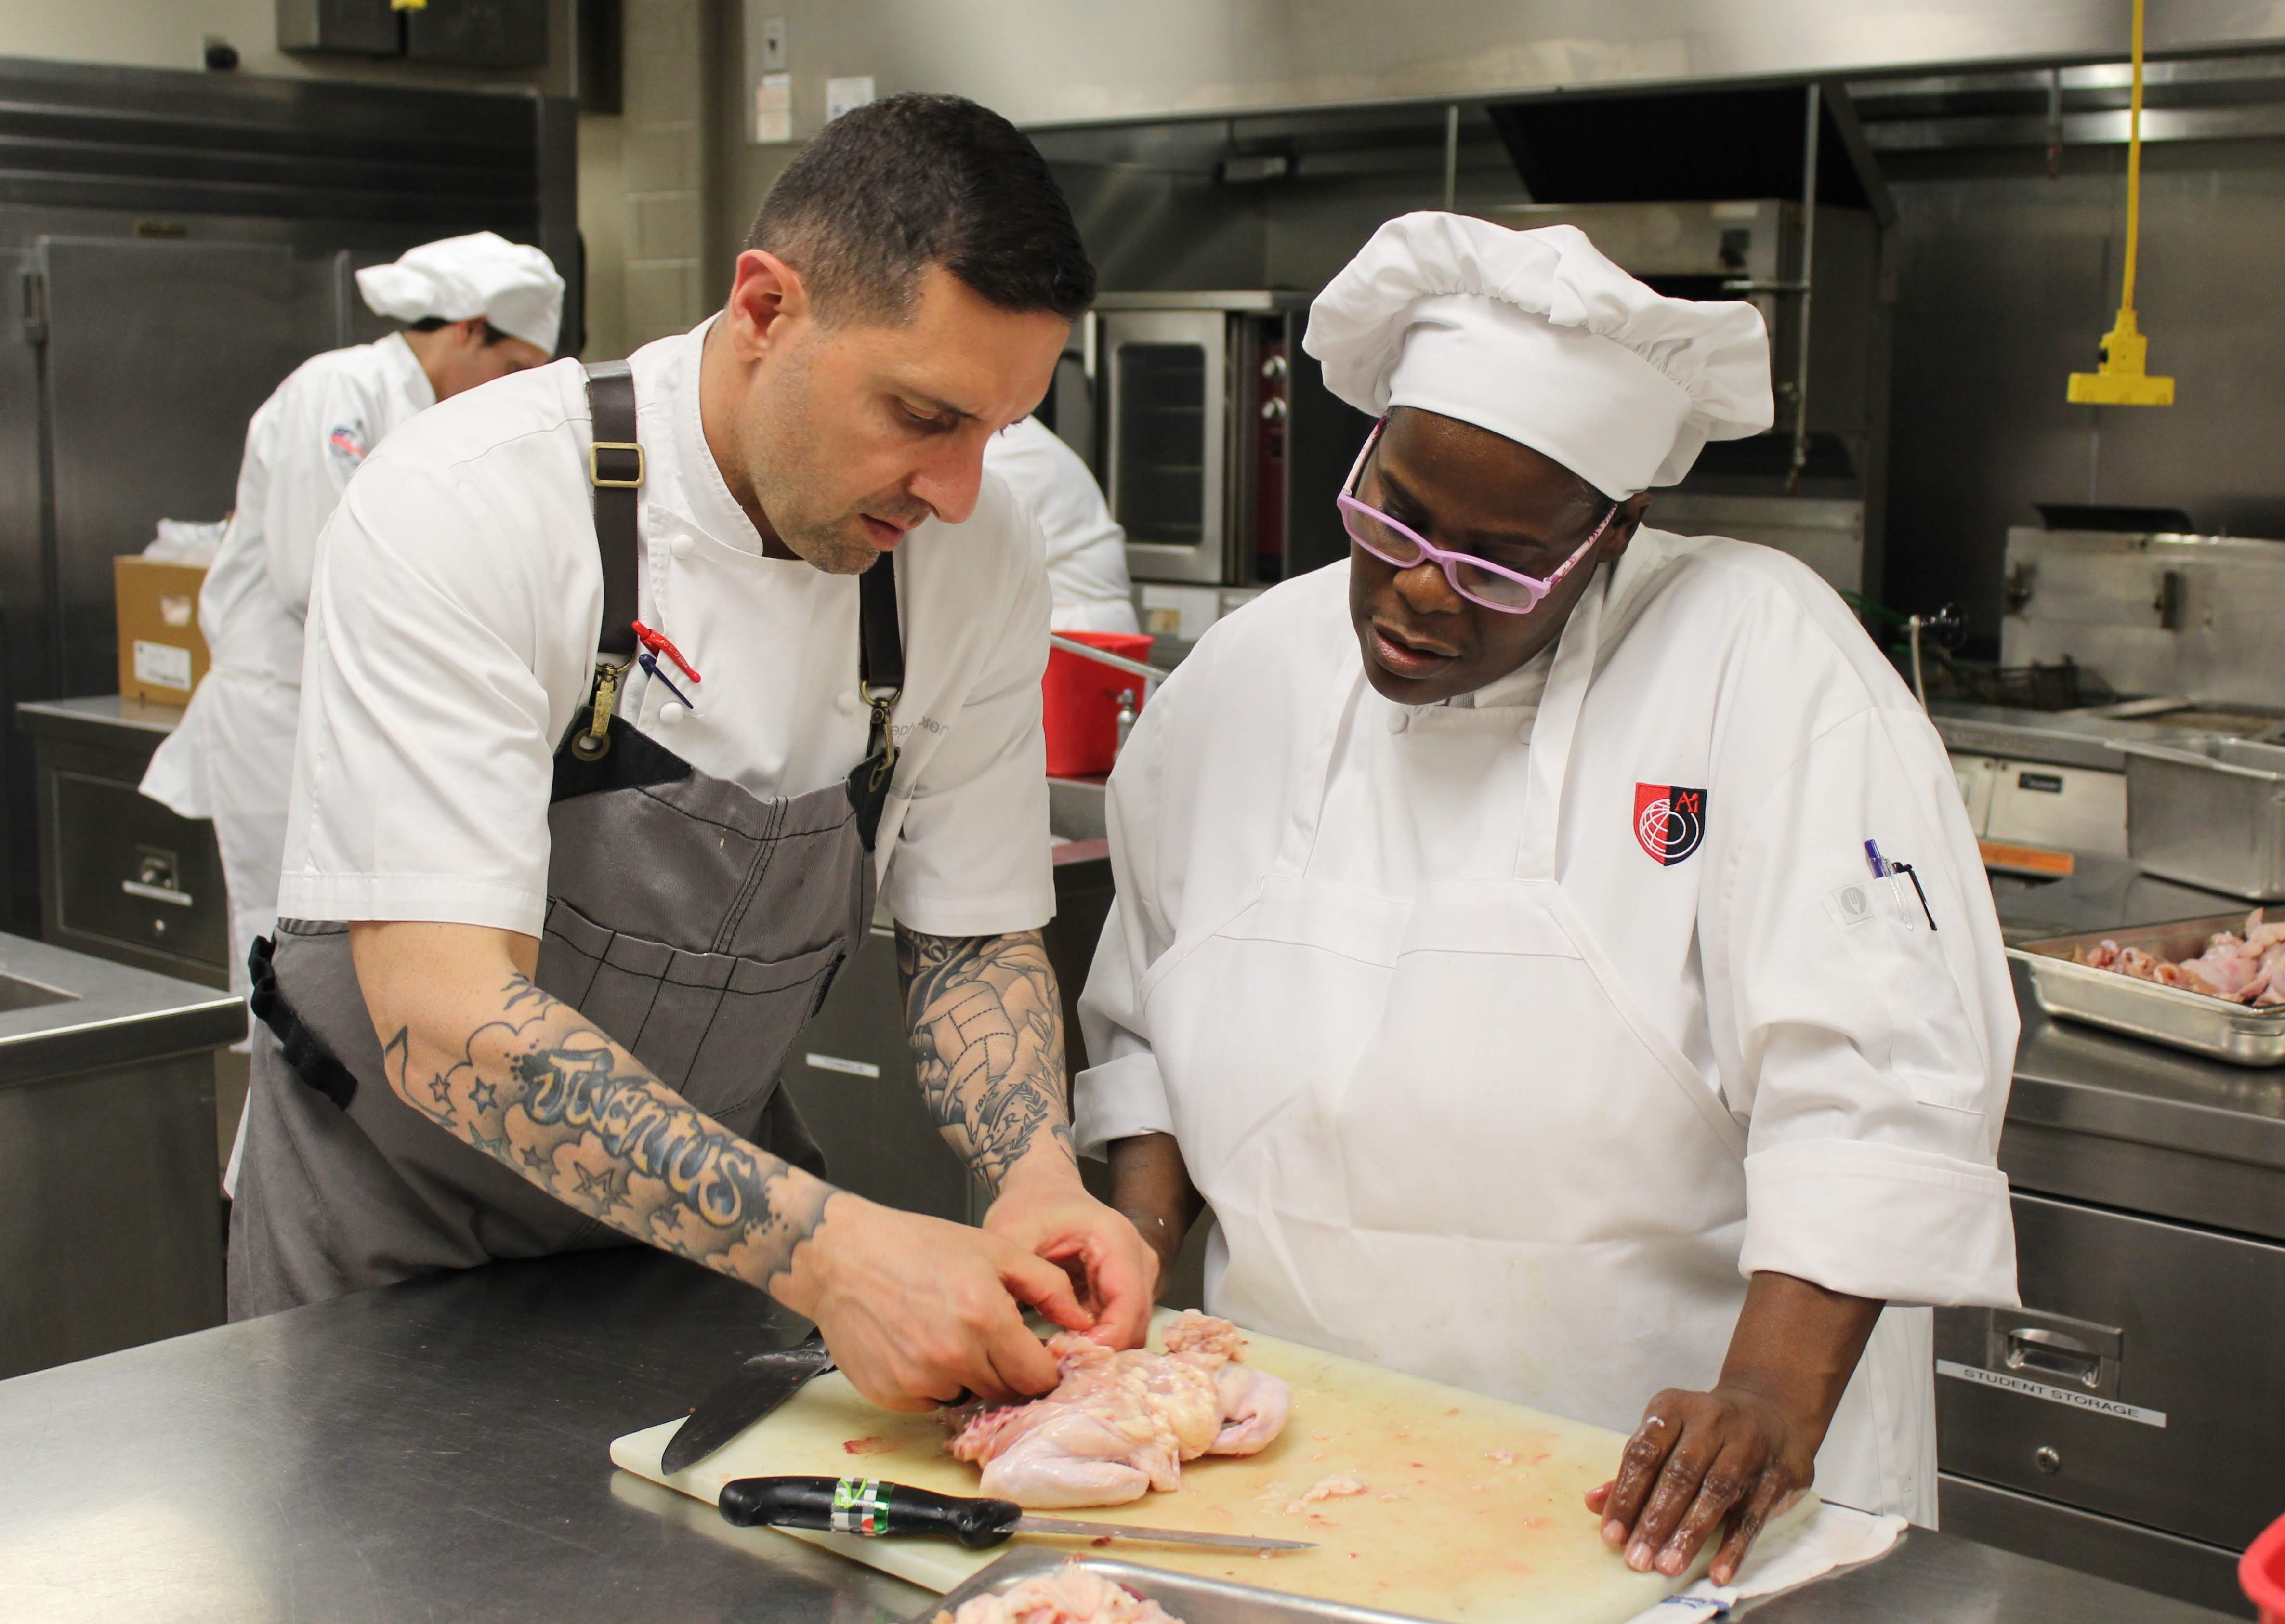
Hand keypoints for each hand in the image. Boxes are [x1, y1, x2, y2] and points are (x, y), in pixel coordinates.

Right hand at [776, 1192, 1091, 1411]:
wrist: (843, 1256)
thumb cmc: (920, 1246)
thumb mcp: (994, 1250)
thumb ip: (1047, 1285)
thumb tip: (1083, 1322)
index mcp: (986, 1319)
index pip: (1038, 1377)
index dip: (1044, 1369)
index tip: (1038, 1357)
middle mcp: (954, 1357)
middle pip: (1006, 1392)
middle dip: (1009, 1372)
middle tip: (994, 1342)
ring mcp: (919, 1380)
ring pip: (969, 1398)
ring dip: (971, 1376)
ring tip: (951, 1335)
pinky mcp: (891, 1395)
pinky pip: (932, 1402)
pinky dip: (935, 1383)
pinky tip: (921, 1346)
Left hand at [982, 1151, 1156, 1348]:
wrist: (1042, 1188)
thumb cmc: (1029, 1205)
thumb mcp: (1011, 1235)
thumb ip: (1020, 1280)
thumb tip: (1020, 1336)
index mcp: (1116, 1240)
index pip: (1127, 1304)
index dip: (1105, 1341)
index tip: (1068, 1362)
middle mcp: (1138, 1259)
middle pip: (1136, 1324)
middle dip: (1102, 1352)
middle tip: (1060, 1370)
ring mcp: (1138, 1275)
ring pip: (1131, 1330)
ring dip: (1100, 1350)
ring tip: (1059, 1362)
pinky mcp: (1126, 1289)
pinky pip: (1121, 1326)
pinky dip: (1097, 1342)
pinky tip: (1066, 1350)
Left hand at [1584, 1384, 1813, 1585]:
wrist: (1773, 1412)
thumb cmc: (1705, 1433)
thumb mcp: (1667, 1436)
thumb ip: (1633, 1470)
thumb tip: (1593, 1503)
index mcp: (1675, 1407)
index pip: (1644, 1452)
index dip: (1626, 1495)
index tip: (1611, 1535)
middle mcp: (1712, 1420)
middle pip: (1680, 1474)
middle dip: (1656, 1520)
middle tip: (1637, 1558)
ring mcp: (1749, 1445)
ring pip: (1716, 1493)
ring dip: (1690, 1533)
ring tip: (1668, 1567)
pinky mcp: (1777, 1473)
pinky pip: (1754, 1513)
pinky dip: (1735, 1545)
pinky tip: (1719, 1572)